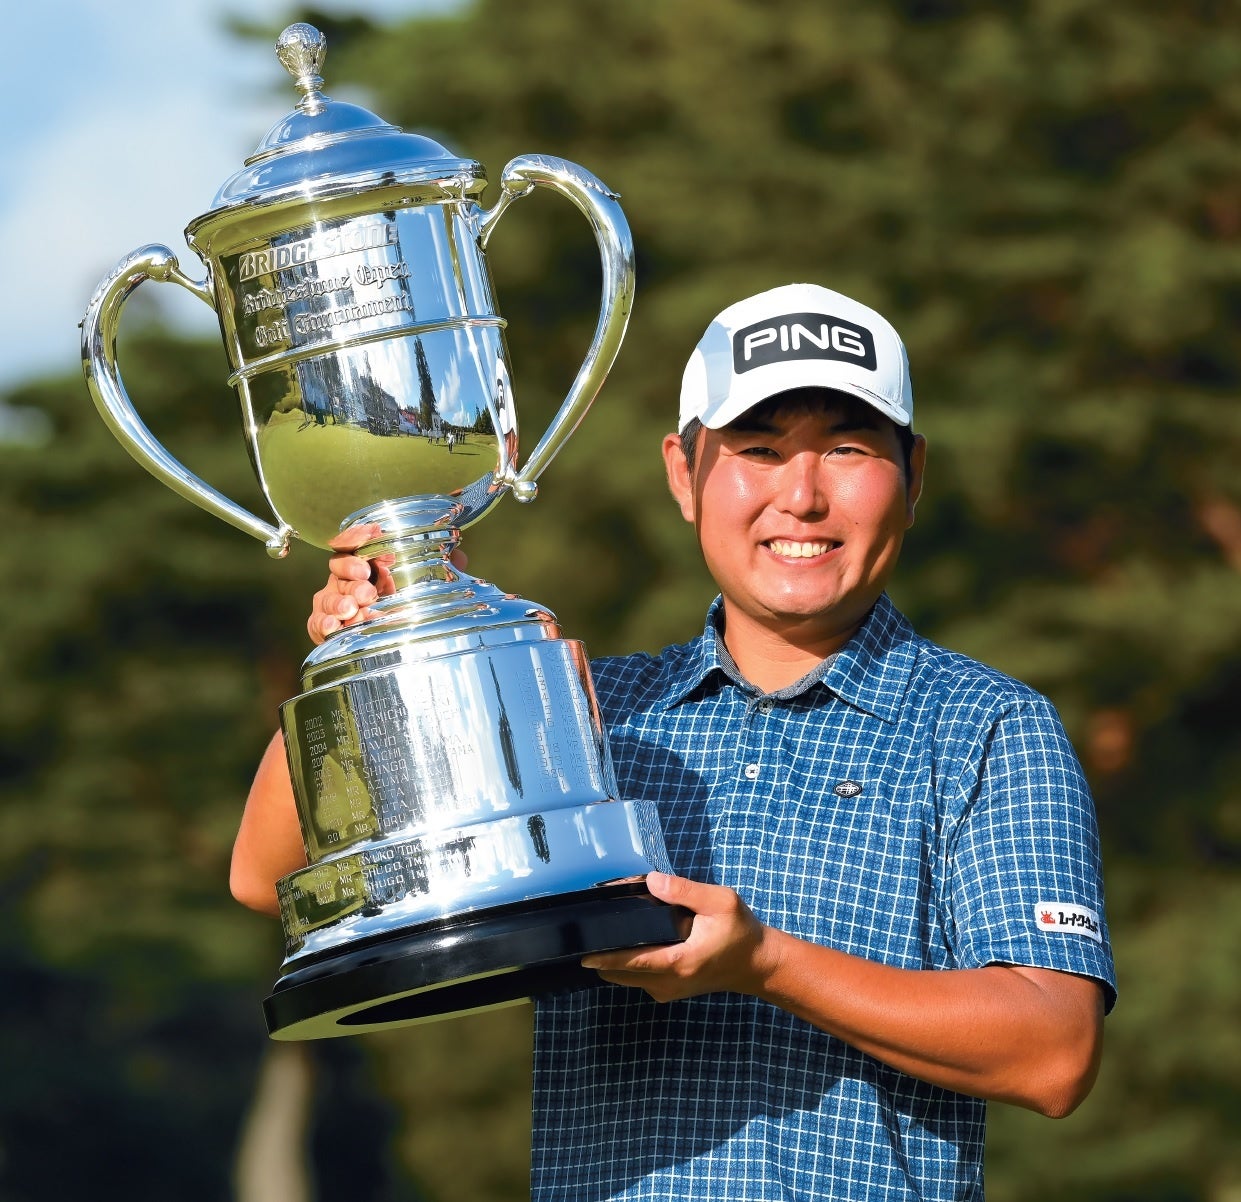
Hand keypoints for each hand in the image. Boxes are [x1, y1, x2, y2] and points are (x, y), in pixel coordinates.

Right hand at [307, 523, 468, 644]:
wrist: (394, 642)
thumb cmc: (405, 604)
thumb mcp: (425, 585)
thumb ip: (441, 570)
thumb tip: (460, 556)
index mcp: (367, 563)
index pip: (354, 542)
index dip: (359, 535)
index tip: (372, 532)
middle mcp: (346, 579)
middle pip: (339, 568)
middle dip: (351, 572)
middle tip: (367, 583)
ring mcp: (334, 602)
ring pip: (326, 595)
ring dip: (338, 600)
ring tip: (352, 608)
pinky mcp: (326, 627)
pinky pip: (316, 623)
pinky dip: (323, 624)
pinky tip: (334, 627)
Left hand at [581, 872, 780, 1002]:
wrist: (756, 964)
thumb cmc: (740, 932)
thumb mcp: (720, 902)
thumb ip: (685, 890)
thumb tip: (652, 881)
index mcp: (679, 963)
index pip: (633, 962)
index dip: (605, 957)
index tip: (581, 952)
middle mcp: (668, 983)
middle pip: (620, 973)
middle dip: (602, 953)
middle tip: (592, 926)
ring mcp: (666, 990)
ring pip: (625, 977)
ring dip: (614, 958)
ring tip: (608, 928)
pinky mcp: (667, 990)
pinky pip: (637, 977)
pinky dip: (627, 962)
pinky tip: (629, 938)